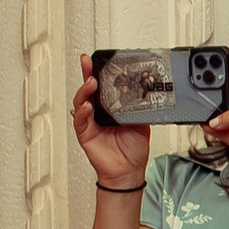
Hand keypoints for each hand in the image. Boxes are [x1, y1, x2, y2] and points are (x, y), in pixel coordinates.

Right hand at [72, 56, 149, 189]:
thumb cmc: (133, 148)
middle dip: (86, 74)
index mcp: (109, 107)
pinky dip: (83, 112)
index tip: (96, 59)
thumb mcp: (141, 122)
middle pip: (88, 89)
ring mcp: (90, 122)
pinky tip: (88, 106)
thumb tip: (147, 91)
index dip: (97, 72)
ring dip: (84, 91)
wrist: (130, 170)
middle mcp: (97, 112)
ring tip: (91, 83)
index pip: (102, 86)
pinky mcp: (85, 134)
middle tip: (87, 62)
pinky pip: (81, 121)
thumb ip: (140, 107)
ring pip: (81, 102)